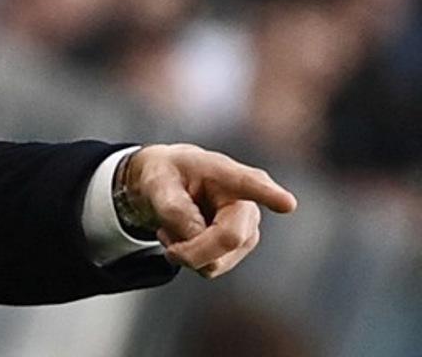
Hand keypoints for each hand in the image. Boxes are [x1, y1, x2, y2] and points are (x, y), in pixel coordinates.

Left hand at [123, 144, 296, 277]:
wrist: (169, 185)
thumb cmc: (166, 177)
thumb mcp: (157, 184)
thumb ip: (174, 209)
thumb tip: (197, 238)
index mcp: (227, 175)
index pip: (251, 184)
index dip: (270, 195)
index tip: (287, 203)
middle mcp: (246, 204)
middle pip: (228, 238)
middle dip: (193, 250)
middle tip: (166, 245)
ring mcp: (246, 231)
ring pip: (216, 261)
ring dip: (185, 252)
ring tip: (173, 227)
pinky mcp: (238, 250)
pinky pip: (209, 268)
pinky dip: (189, 258)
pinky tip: (184, 239)